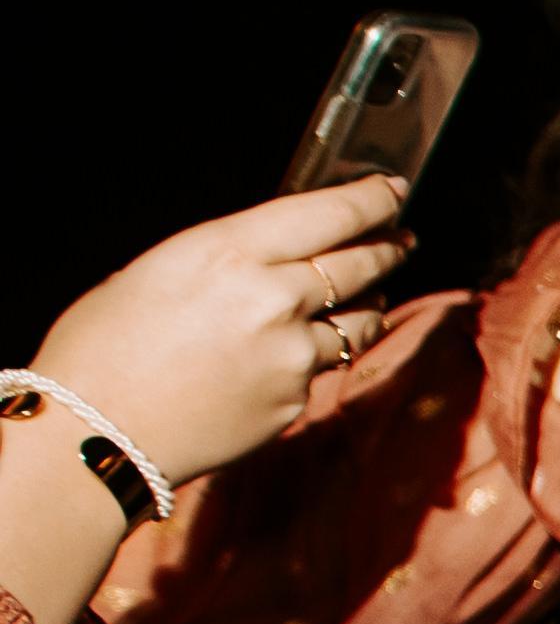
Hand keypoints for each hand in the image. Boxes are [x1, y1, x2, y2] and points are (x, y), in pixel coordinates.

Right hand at [29, 175, 419, 484]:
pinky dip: (316, 356)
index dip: (371, 199)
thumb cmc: (103, 346)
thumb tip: (273, 254)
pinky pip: (321, 368)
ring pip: (358, 321)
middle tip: (400, 238)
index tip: (391, 190)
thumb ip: (227, 260)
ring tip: (367, 295)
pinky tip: (296, 354)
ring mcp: (292, 354)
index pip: (329, 214)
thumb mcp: (156, 271)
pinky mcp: (295, 400)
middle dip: (387, 248)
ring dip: (365, 305)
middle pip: (361, 265)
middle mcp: (273, 299)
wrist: (95, 433)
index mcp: (229, 253)